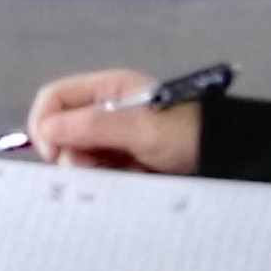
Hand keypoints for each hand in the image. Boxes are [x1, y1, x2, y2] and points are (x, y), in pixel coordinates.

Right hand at [25, 69, 204, 170]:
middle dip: (70, 153)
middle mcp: (103, 111)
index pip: (54, 98)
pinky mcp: (121, 162)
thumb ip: (93, 127)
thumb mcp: (140, 129)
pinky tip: (127, 181)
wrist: (225, 157)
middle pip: (62, 130)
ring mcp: (113, 137)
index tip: (53, 154)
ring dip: (91, 170)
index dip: (45, 123)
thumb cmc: (185, 134)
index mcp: (105, 90)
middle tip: (94, 170)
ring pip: (78, 156)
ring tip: (120, 175)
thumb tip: (46, 130)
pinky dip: (106, 181)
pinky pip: (98, 172)